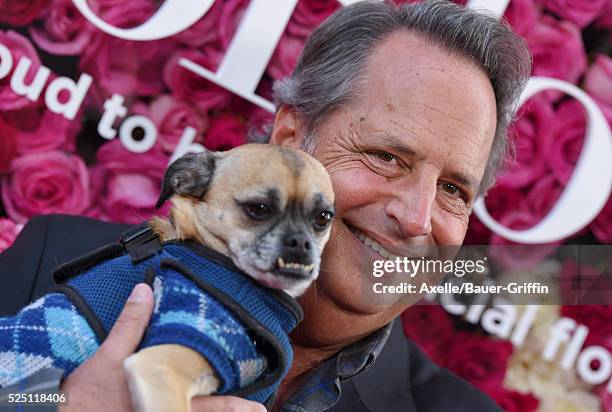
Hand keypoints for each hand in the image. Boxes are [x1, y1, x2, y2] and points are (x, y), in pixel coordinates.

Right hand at [59, 283, 266, 411]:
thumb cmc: (84, 395)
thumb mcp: (107, 357)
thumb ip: (131, 325)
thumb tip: (146, 290)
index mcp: (161, 397)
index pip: (205, 405)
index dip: (233, 407)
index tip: (256, 408)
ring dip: (211, 410)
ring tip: (242, 411)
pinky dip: (187, 407)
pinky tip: (194, 405)